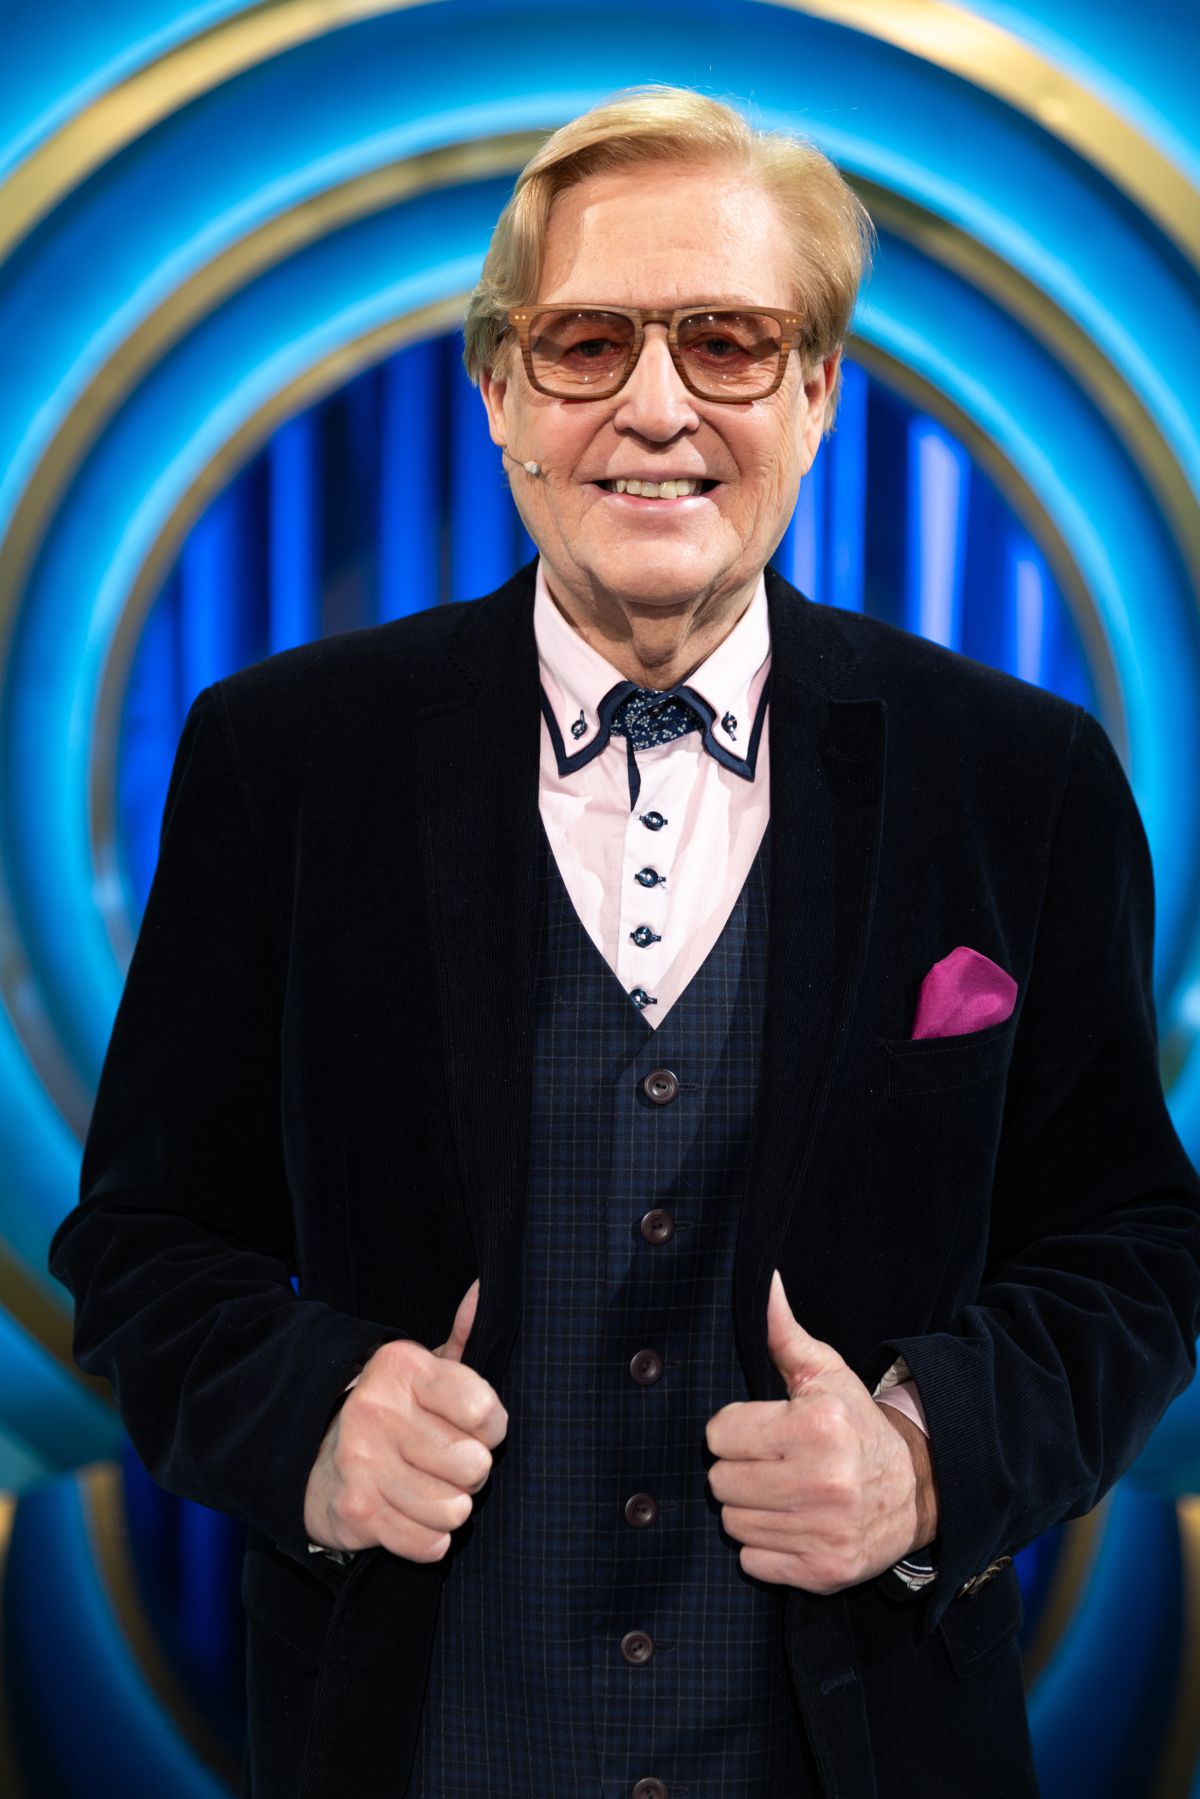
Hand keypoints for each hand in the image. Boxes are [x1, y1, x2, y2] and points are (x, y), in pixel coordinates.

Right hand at [303, 1278, 507, 1560]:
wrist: (309, 1453)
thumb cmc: (390, 1410)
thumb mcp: (423, 1367)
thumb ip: (463, 1335)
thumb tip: (486, 1290)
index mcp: (402, 1368)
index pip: (482, 1408)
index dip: (492, 1425)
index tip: (476, 1425)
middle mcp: (378, 1411)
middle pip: (473, 1465)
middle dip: (473, 1471)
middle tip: (452, 1463)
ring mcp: (362, 1463)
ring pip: (454, 1509)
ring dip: (452, 1506)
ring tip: (432, 1488)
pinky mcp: (355, 1512)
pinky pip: (428, 1543)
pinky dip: (430, 1537)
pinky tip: (413, 1514)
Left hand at [704, 1269, 938, 1591]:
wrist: (918, 1487)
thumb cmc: (856, 1424)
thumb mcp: (825, 1373)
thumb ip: (783, 1332)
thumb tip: (763, 1280)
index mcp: (817, 1427)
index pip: (719, 1434)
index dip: (735, 1430)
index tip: (760, 1430)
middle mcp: (823, 1482)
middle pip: (720, 1482)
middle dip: (738, 1469)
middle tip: (770, 1463)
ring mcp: (825, 1532)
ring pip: (733, 1523)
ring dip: (750, 1509)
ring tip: (782, 1493)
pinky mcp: (824, 1572)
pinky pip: (753, 1562)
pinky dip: (764, 1548)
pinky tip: (792, 1524)